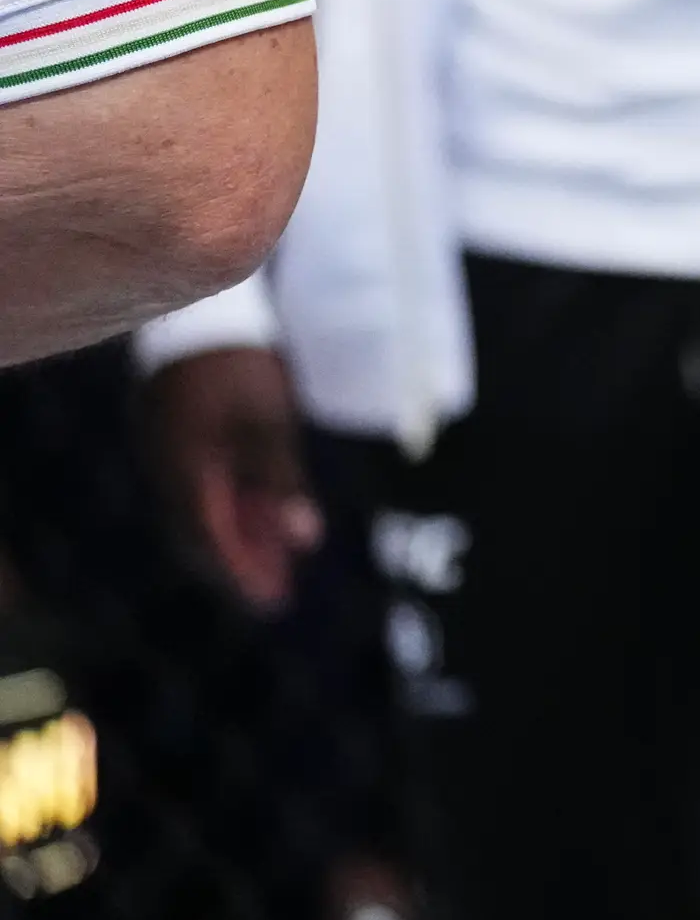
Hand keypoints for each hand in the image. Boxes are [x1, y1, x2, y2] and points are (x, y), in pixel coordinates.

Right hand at [141, 345, 318, 614]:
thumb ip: (282, 481)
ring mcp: (177, 457)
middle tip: (278, 594)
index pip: (212, 540)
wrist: (203, 318)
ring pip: (211, 513)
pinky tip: (267, 520)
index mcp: (188, 473)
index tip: (271, 602)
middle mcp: (175, 473)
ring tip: (281, 566)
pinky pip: (211, 488)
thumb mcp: (268, 424)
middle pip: (208, 534)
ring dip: (244, 539)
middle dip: (244, 563)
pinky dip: (239, 508)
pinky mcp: (187, 442)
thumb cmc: (238, 368)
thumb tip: (305, 538)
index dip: (242, 573)